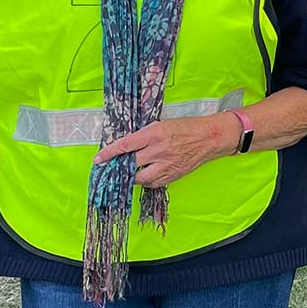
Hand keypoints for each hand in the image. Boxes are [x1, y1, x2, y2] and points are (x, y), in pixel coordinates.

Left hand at [94, 114, 235, 188]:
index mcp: (154, 133)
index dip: (109, 153)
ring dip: (132, 176)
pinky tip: (146, 174)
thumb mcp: (161, 124)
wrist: (208, 138)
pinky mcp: (172, 175)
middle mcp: (158, 150)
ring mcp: (166, 165)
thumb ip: (143, 135)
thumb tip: (125, 146)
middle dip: (118, 167)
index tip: (98, 159)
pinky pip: (153, 183)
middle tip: (112, 168)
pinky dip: (146, 180)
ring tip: (130, 172)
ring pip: (140, 178)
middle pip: (130, 164)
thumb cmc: (185, 128)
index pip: (125, 145)